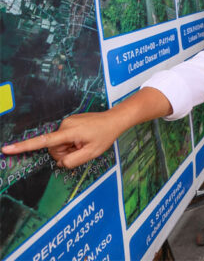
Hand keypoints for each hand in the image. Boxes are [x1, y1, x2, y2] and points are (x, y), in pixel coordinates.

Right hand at [1, 111, 121, 168]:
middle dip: (65, 153)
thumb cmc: (104, 136)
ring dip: (70, 147)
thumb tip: (59, 162)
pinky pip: (64, 138)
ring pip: (59, 144)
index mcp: (69, 132)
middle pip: (54, 148)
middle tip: (82, 148)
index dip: (24, 146)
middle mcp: (64, 125)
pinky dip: (72, 142)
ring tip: (84, 142)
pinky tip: (83, 138)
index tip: (7, 149)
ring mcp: (66, 122)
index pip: (43, 142)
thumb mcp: (91, 153)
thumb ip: (72, 161)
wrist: (114, 120)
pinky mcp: (68, 123)